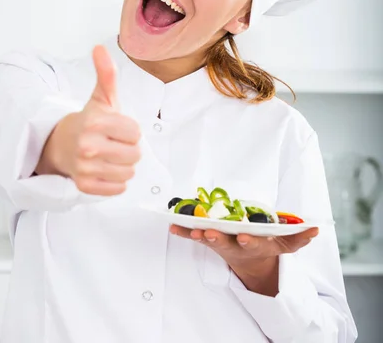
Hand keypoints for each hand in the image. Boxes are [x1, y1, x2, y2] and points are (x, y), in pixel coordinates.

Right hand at [36, 45, 141, 195]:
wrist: (62, 144)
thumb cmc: (89, 121)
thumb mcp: (101, 97)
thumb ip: (106, 74)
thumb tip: (100, 48)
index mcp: (95, 122)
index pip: (136, 132)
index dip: (130, 130)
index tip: (117, 127)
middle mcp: (88, 146)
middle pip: (135, 154)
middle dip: (129, 148)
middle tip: (114, 143)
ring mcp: (85, 168)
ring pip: (129, 172)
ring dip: (123, 165)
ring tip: (109, 155)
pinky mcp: (85, 186)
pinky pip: (118, 188)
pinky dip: (116, 181)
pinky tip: (105, 169)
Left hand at [170, 224, 318, 293]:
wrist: (251, 262)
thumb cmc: (267, 246)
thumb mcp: (285, 245)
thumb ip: (299, 238)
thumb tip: (316, 230)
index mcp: (254, 244)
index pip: (252, 242)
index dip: (248, 240)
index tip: (244, 236)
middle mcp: (236, 245)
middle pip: (225, 242)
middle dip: (217, 237)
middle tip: (208, 233)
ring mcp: (221, 243)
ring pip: (208, 240)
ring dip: (197, 235)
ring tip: (188, 229)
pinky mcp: (210, 241)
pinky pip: (195, 237)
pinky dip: (184, 232)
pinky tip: (173, 226)